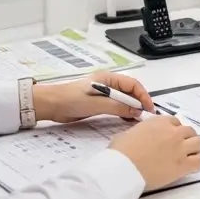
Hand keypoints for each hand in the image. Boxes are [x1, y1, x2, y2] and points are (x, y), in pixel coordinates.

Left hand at [36, 71, 154, 123]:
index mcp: (108, 78)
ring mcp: (104, 94)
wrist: (51, 105)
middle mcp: (108, 85)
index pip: (133, 84)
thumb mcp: (96, 103)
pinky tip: (127, 120)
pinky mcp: (99, 104)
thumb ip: (117, 106)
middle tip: (145, 117)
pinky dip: (124, 113)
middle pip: (130, 92)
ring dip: (132, 109)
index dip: (143, 96)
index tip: (148, 109)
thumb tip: (136, 110)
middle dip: (139, 103)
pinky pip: (117, 107)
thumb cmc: (71, 99)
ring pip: (124, 100)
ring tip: (138, 120)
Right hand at [109, 116, 199, 189]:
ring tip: (187, 156)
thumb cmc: (121, 151)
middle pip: (189, 131)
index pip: (175, 122)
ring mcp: (180, 148)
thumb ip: (140, 131)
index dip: (173, 130)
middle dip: (186, 138)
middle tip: (179, 148)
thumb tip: (140, 136)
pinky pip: (199, 161)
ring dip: (194, 148)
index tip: (169, 138)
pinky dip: (196, 163)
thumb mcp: (129, 132)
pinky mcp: (183, 165)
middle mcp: (173, 132)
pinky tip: (189, 167)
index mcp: (160, 122)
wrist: (124, 168)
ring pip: (198, 143)